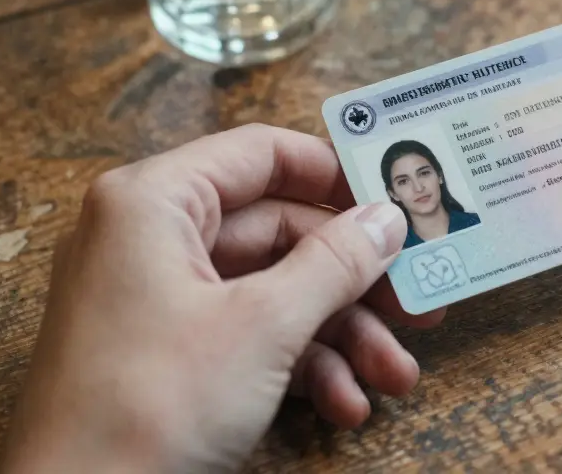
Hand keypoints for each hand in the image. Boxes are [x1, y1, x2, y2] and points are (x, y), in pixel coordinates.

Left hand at [2, 125, 443, 472]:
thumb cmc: (146, 408)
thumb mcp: (263, 326)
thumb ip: (334, 262)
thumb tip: (385, 219)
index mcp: (154, 202)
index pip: (261, 154)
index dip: (336, 177)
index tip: (397, 205)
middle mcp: (149, 238)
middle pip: (277, 232)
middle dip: (353, 280)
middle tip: (415, 305)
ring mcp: (154, 299)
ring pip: (270, 291)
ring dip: (338, 334)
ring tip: (392, 376)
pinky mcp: (163, 353)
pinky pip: (244, 336)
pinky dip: (298, 367)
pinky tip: (342, 406)